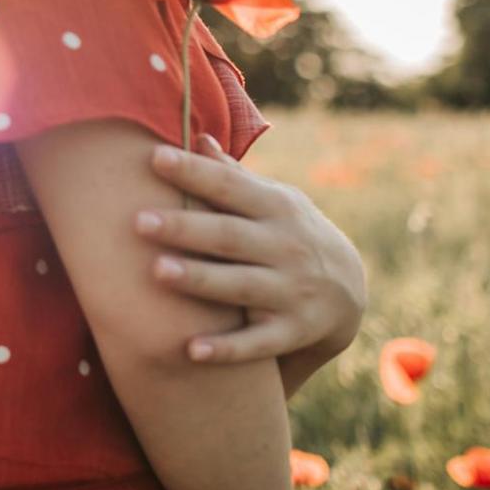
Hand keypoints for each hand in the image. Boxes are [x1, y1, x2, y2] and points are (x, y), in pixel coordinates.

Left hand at [136, 133, 366, 364]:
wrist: (350, 289)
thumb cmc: (288, 233)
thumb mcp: (272, 200)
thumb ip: (234, 177)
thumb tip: (198, 138)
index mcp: (275, 207)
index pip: (228, 186)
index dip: (193, 172)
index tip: (154, 158)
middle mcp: (285, 246)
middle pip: (228, 235)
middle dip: (185, 228)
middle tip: (139, 221)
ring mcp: (291, 290)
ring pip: (240, 286)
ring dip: (200, 280)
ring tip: (156, 272)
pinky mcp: (292, 332)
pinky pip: (258, 344)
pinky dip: (227, 349)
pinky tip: (191, 351)